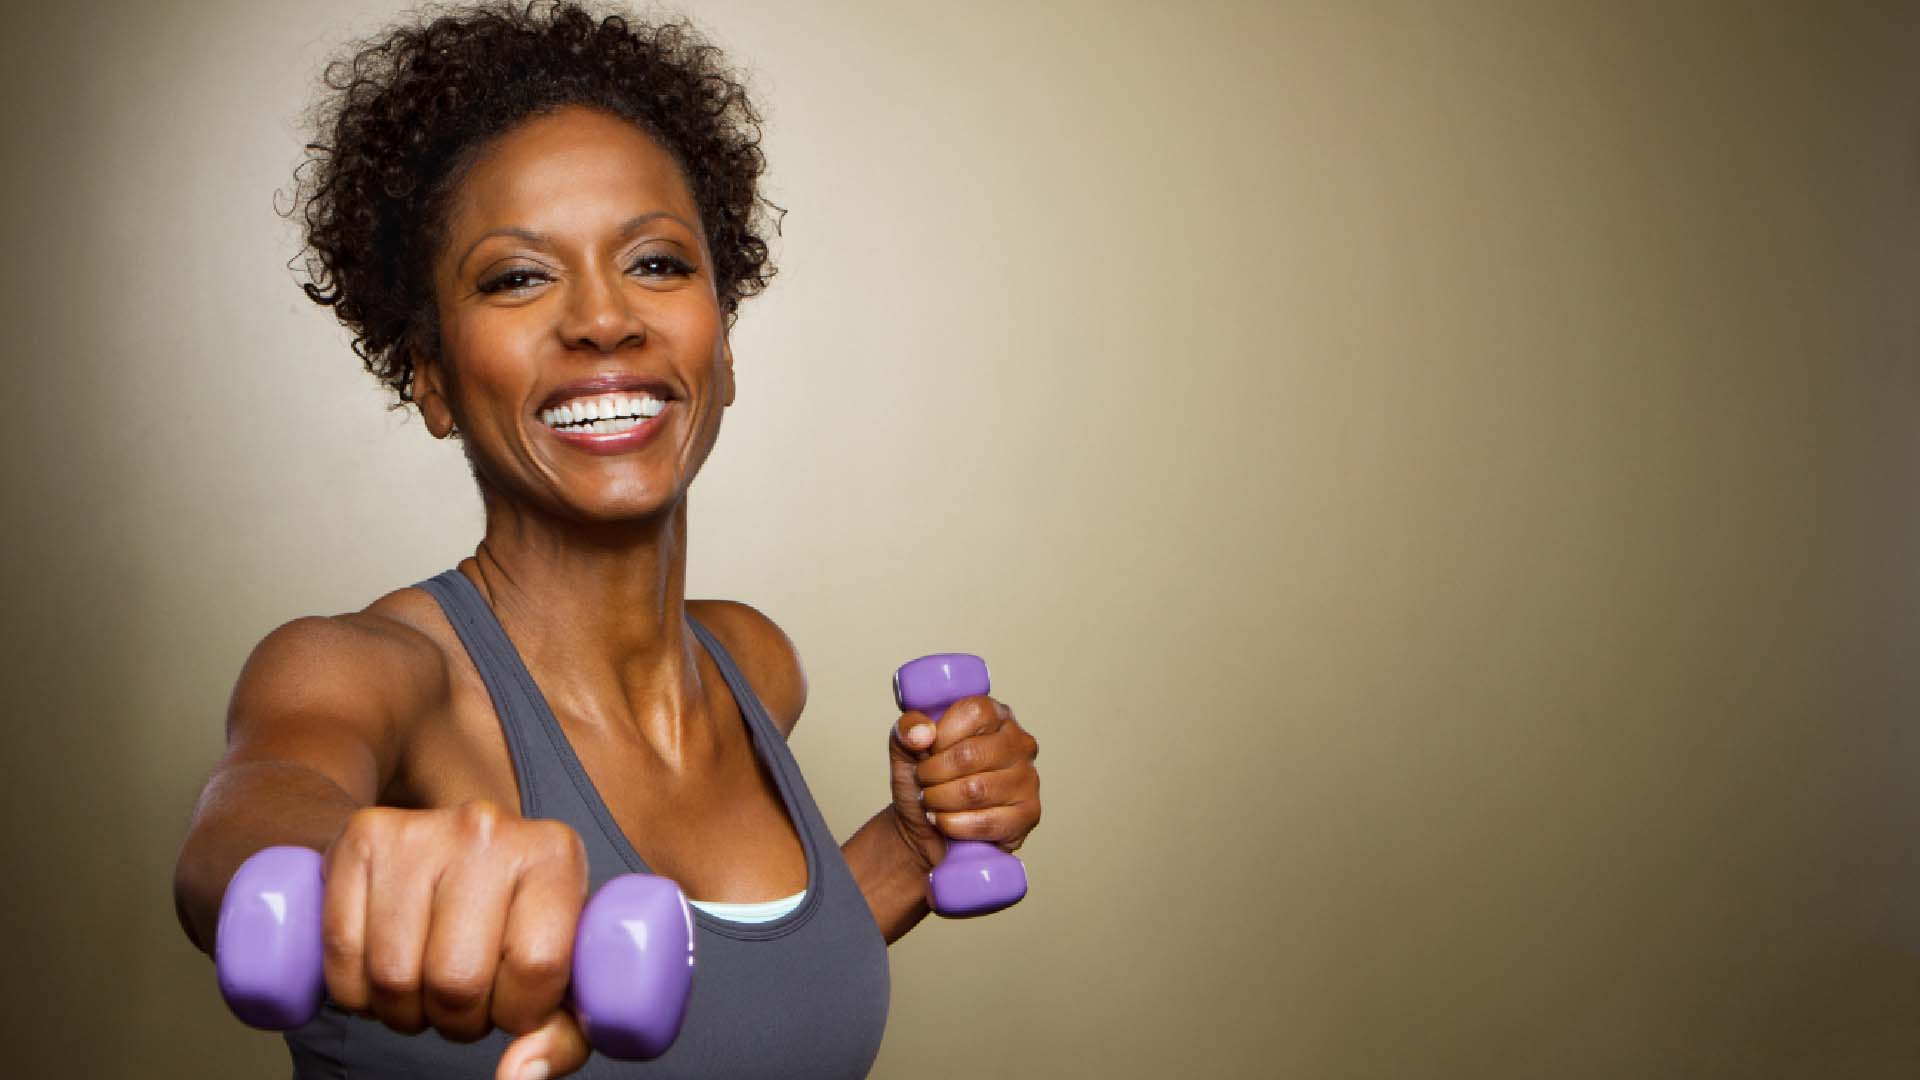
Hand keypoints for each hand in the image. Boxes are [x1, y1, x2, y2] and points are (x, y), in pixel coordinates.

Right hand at [321, 800, 593, 1079]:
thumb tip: (518, 1075)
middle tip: (462, 1002)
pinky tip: (381, 974)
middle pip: (456, 978)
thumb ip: (563, 1032)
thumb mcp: (563, 963)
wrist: (461, 840)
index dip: (517, 1011)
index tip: (512, 1003)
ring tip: (424, 987)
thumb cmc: (517, 913)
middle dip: (456, 1018)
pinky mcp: (362, 837)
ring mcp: (420, 830)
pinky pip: (341, 952)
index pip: (536, 967)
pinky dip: (355, 991)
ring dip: (403, 1010)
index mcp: (554, 854)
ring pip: (393, 974)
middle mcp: (488, 830)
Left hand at [888, 695, 1040, 871]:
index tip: (928, 751)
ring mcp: (1028, 779)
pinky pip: (986, 822)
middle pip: (971, 754)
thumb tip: (921, 734)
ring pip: (976, 790)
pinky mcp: (1028, 815)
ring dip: (940, 800)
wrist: (924, 827)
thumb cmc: (924, 781)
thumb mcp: (906, 746)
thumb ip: (908, 728)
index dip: (942, 735)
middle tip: (923, 781)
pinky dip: (953, 825)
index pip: (974, 713)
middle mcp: (1020, 743)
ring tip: (931, 801)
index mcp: (996, 714)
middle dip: (934, 773)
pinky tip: (944, 821)